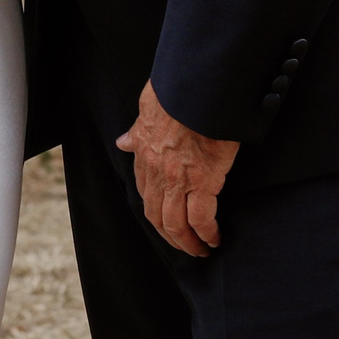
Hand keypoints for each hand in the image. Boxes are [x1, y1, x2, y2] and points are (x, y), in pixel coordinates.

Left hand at [116, 81, 239, 257]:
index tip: (165, 222)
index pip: (145, 194)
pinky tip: (215, 239)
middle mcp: (158, 172)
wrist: (196, 89)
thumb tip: (123, 141)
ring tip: (200, 250)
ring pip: (177, 223)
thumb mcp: (146, 108)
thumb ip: (137, 130)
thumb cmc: (176, 93)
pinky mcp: (203, 181)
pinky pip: (201, 219)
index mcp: (144, 154)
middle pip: (158, 216)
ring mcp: (179, 179)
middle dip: (170, 236)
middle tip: (184, 246)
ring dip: (188, 242)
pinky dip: (207, 233)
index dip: (155, 213)